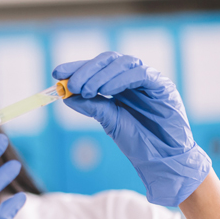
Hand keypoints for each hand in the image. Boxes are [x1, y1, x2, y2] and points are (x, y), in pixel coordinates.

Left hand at [53, 51, 211, 206]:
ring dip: (101, 75)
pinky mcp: (163, 86)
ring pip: (123, 63)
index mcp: (119, 83)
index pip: (96, 68)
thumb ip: (91, 105)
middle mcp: (133, 77)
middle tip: (71, 84)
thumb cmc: (138, 140)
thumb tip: (66, 95)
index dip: (76, 67)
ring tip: (86, 90)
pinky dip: (121, 79)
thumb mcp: (108, 120)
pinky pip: (141, 74)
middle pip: (108, 60)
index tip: (56, 73)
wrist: (162, 158)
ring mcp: (149, 80)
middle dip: (86, 69)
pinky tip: (107, 91)